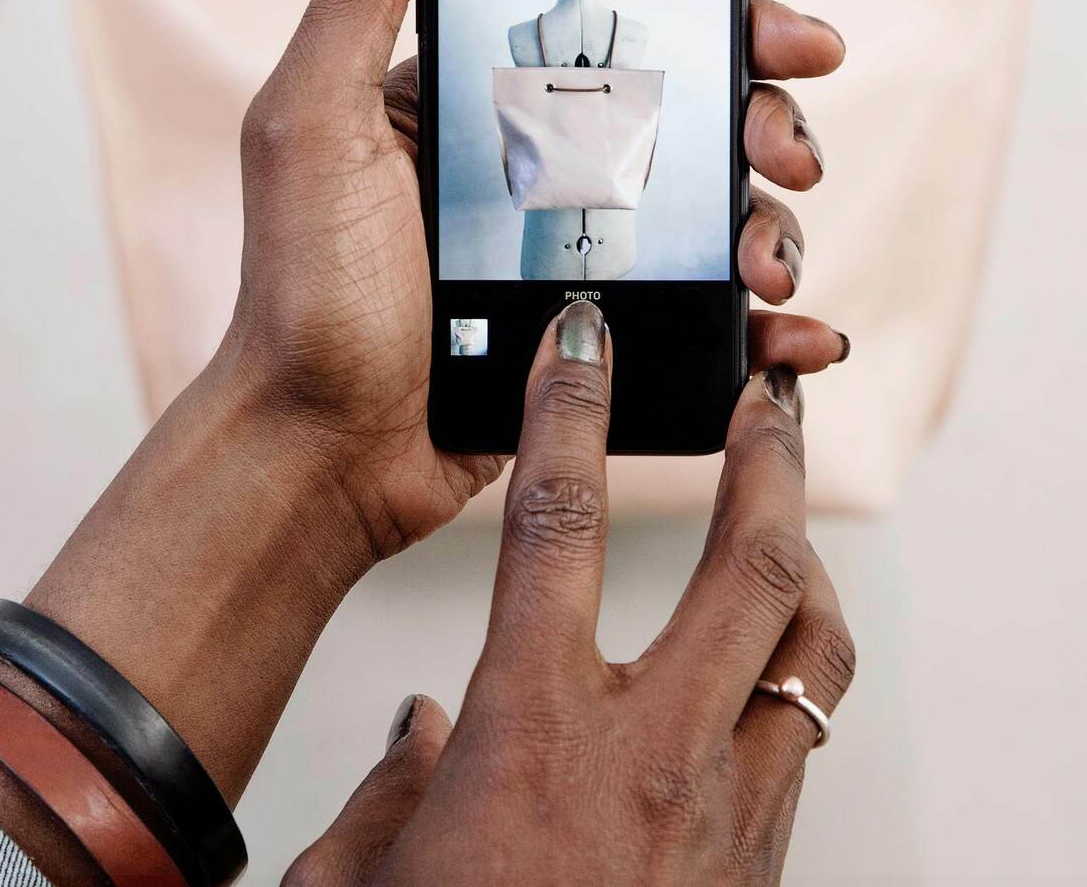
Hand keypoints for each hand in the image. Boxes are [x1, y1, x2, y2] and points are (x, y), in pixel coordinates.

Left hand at [223, 0, 849, 559]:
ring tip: (764, 264)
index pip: (613, 30)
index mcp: (478, 100)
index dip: (709, 15)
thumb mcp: (310, 123)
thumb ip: (356, 0)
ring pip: (716, 211)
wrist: (320, 447)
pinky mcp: (599, 334)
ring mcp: (576, 250)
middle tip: (784, 147)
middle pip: (691, 112)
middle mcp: (537, 163)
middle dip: (765, 115)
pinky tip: (794, 335)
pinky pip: (708, 315)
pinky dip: (767, 325)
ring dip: (773, 222)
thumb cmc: (301, 287)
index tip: (778, 26)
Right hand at [287, 306, 852, 886]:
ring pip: (809, 648)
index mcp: (530, 731)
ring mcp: (722, 816)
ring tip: (784, 507)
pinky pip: (799, 734)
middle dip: (766, 457)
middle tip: (766, 389)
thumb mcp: (359, 877)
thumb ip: (389, 782)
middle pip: (746, 565)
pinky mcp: (756, 869)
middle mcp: (647, 756)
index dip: (569, 412)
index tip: (583, 336)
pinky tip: (760, 656)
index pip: (554, 525)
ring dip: (804, 559)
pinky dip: (794, 666)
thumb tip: (428, 723)